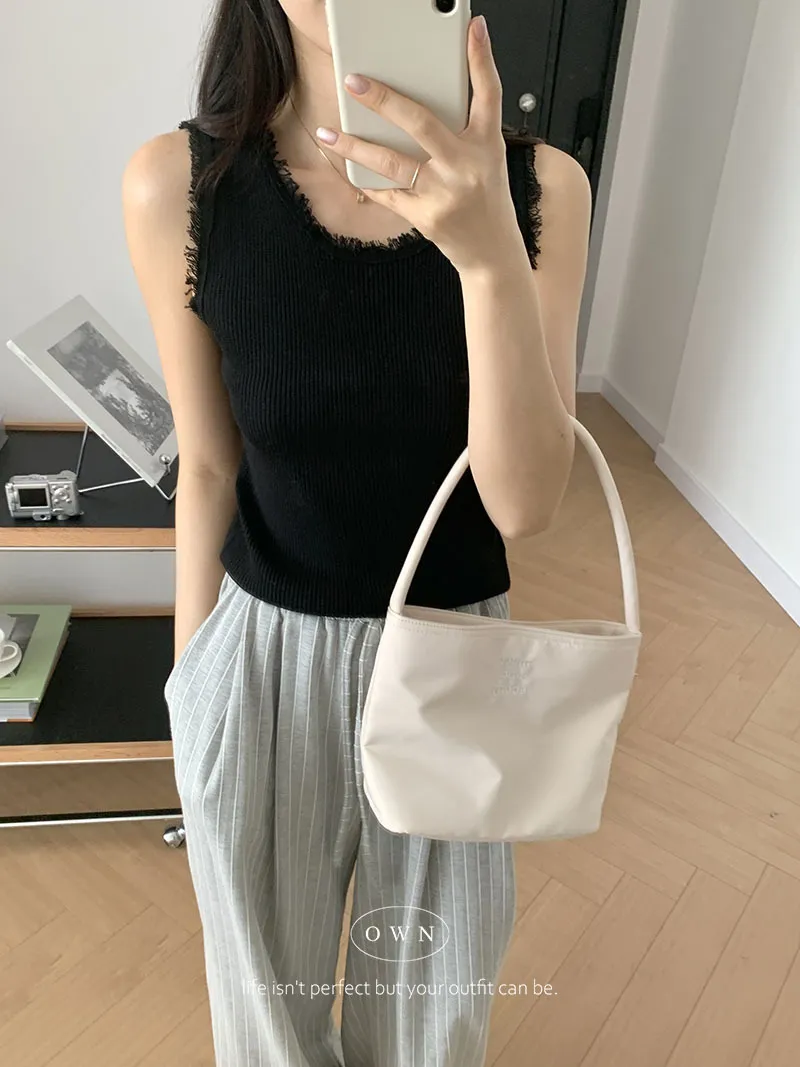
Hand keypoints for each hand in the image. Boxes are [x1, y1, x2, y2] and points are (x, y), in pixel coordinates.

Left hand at [315, 16, 525, 274]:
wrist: (491, 251)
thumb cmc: (485, 197)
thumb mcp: (488, 156)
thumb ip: (465, 125)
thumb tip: (433, 90)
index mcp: (486, 144)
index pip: (488, 93)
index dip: (481, 59)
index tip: (472, 28)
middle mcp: (465, 166)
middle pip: (421, 123)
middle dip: (384, 100)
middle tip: (354, 81)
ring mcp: (443, 193)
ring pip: (391, 162)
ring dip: (355, 147)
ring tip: (329, 132)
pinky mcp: (425, 217)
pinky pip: (388, 194)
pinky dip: (366, 180)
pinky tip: (346, 167)